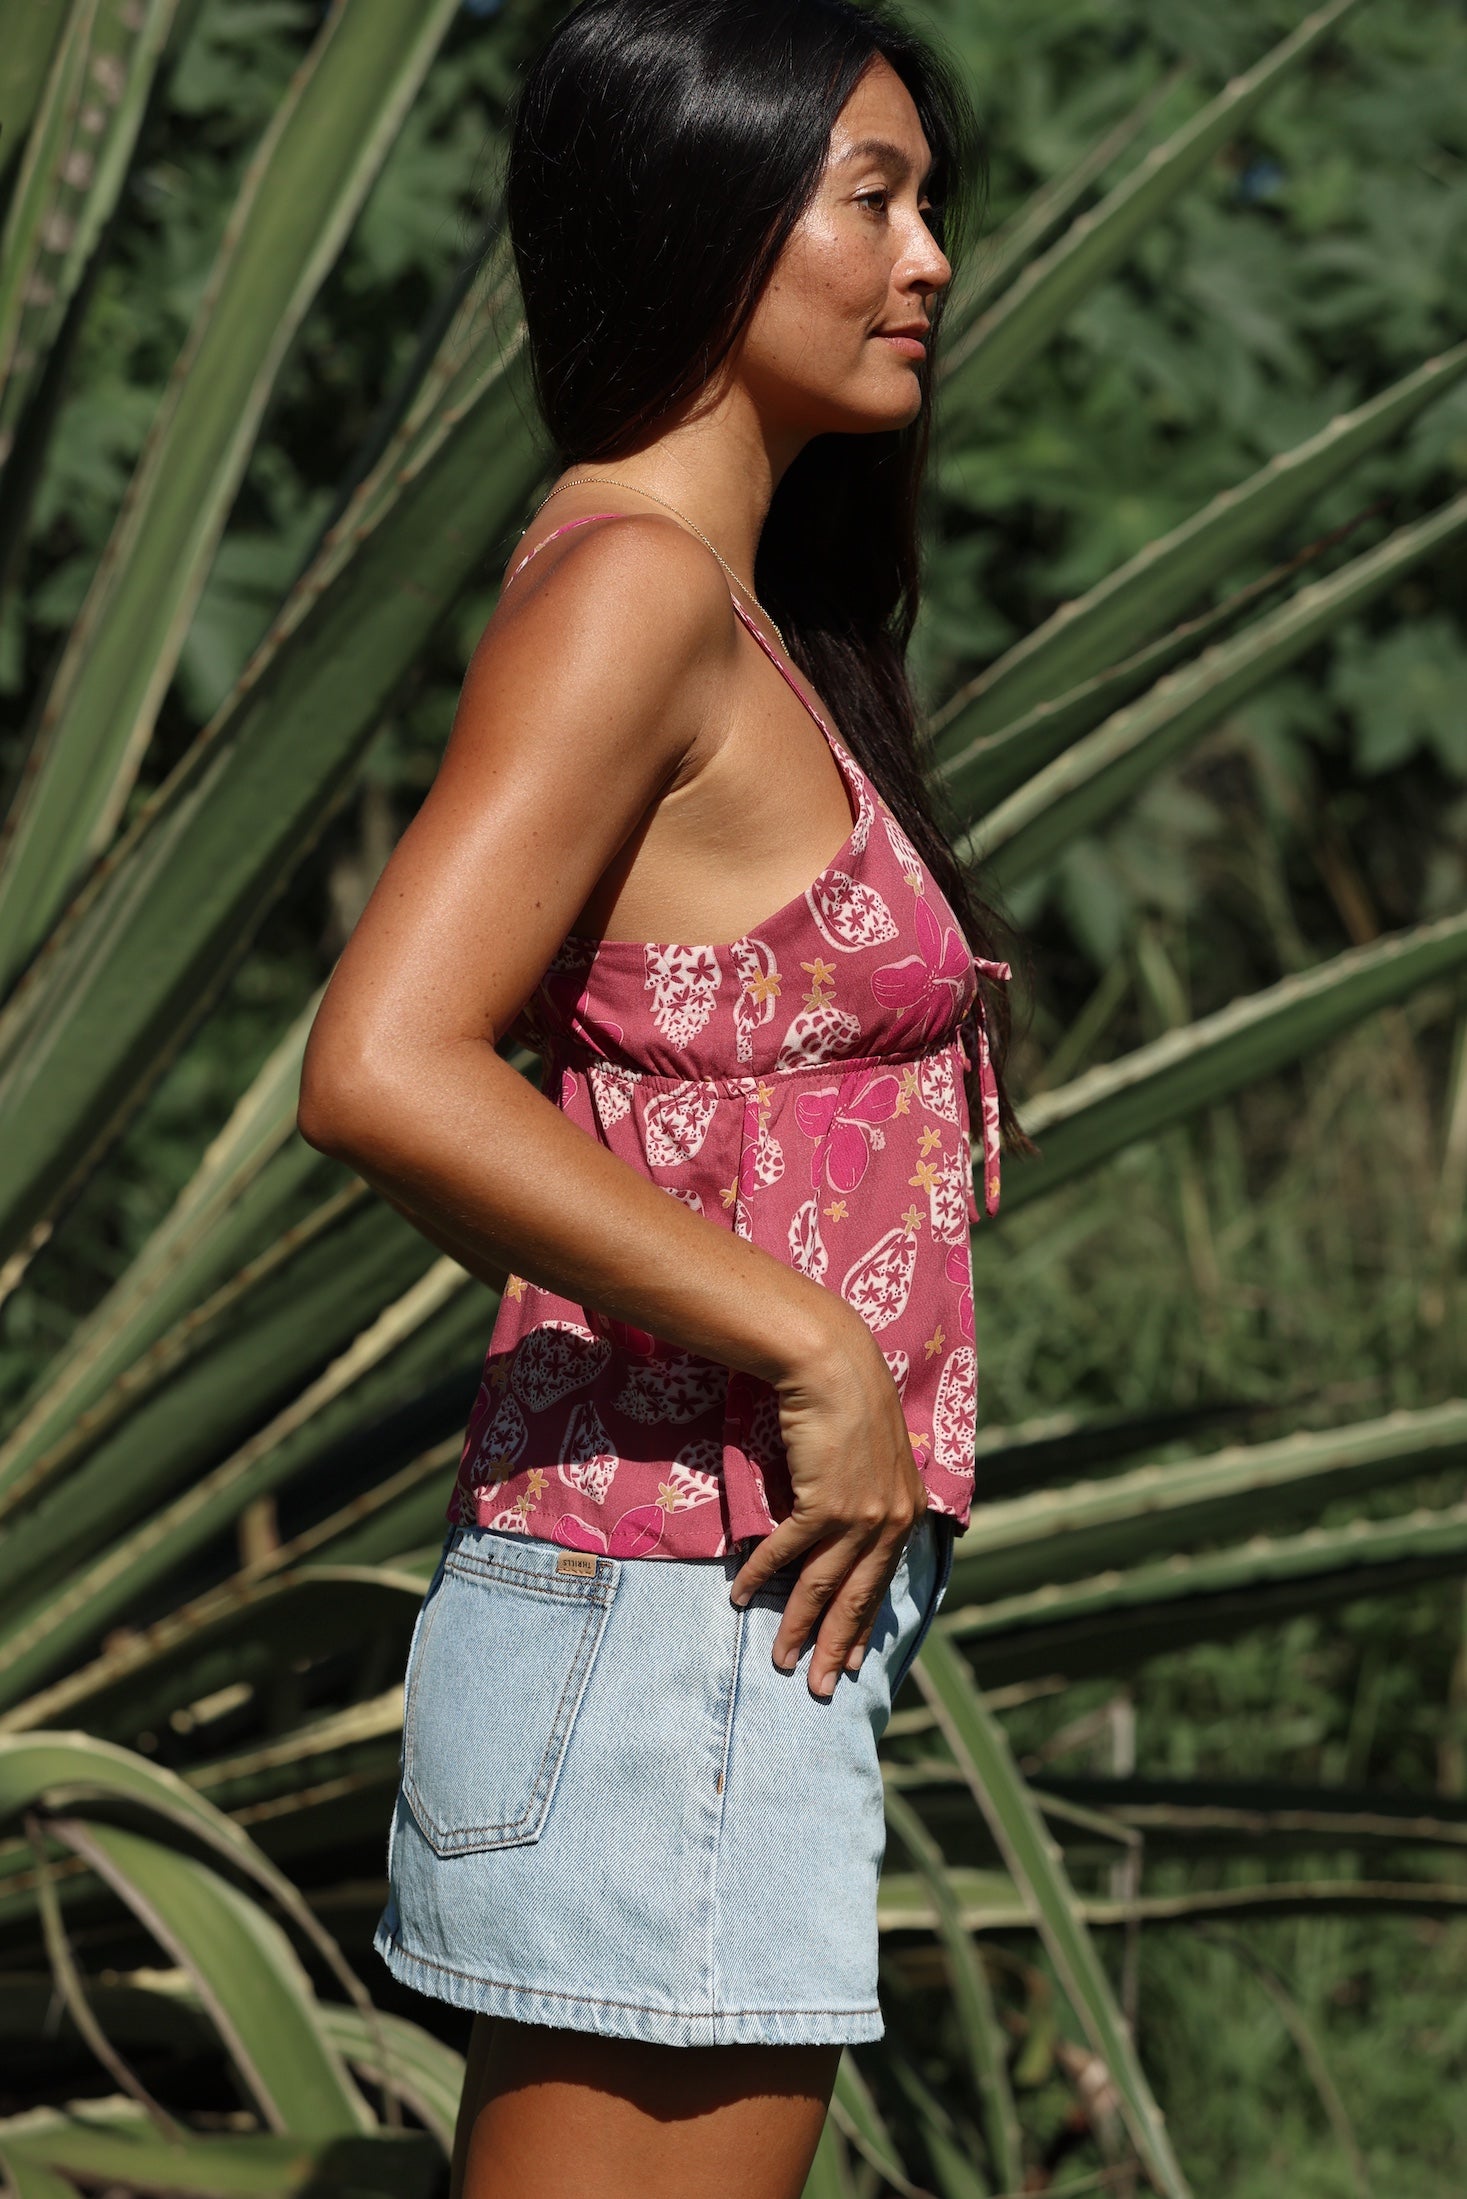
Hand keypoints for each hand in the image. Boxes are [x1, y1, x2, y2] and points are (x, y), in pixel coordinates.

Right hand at [727, 1302, 926, 1699]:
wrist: (834, 1366)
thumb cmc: (851, 1400)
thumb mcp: (876, 1454)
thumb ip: (871, 1493)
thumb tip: (856, 1525)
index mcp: (904, 1512)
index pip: (882, 1583)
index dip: (866, 1626)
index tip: (857, 1662)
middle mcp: (889, 1521)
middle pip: (857, 1598)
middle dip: (837, 1648)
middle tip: (822, 1689)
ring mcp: (859, 1516)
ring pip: (822, 1587)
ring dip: (799, 1628)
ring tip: (781, 1661)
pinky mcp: (825, 1503)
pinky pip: (787, 1552)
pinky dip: (762, 1575)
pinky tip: (742, 1596)